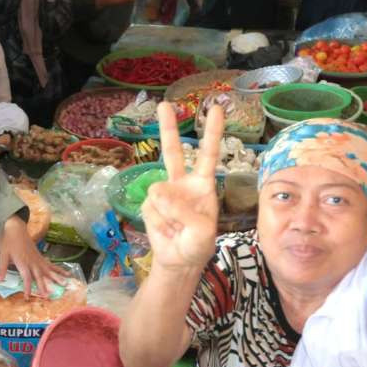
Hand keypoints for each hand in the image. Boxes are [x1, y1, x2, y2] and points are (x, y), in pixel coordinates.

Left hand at [0, 216, 65, 296]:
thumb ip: (2, 268)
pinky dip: (59, 270)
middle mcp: (32, 262)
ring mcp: (38, 260)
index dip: (27, 288)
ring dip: (56, 278)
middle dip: (44, 287)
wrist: (17, 230)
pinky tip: (67, 274)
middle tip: (48, 297)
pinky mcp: (42, 257)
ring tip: (64, 284)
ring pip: (49, 270)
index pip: (26, 278)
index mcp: (22, 262)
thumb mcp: (3, 255)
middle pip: (39, 276)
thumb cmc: (9, 243)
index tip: (28, 297)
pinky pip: (51, 265)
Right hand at [142, 102, 223, 270]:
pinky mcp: (149, 204)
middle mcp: (183, 183)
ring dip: (168, 214)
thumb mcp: (202, 230)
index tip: (216, 108)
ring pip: (157, 187)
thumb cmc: (198, 244)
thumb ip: (184, 210)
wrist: (179, 261)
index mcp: (203, 185)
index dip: (212, 132)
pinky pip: (151, 209)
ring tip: (176, 229)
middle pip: (174, 151)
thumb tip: (156, 192)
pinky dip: (158, 223)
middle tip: (164, 105)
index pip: (208, 154)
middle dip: (168, 128)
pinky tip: (166, 230)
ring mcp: (164, 193)